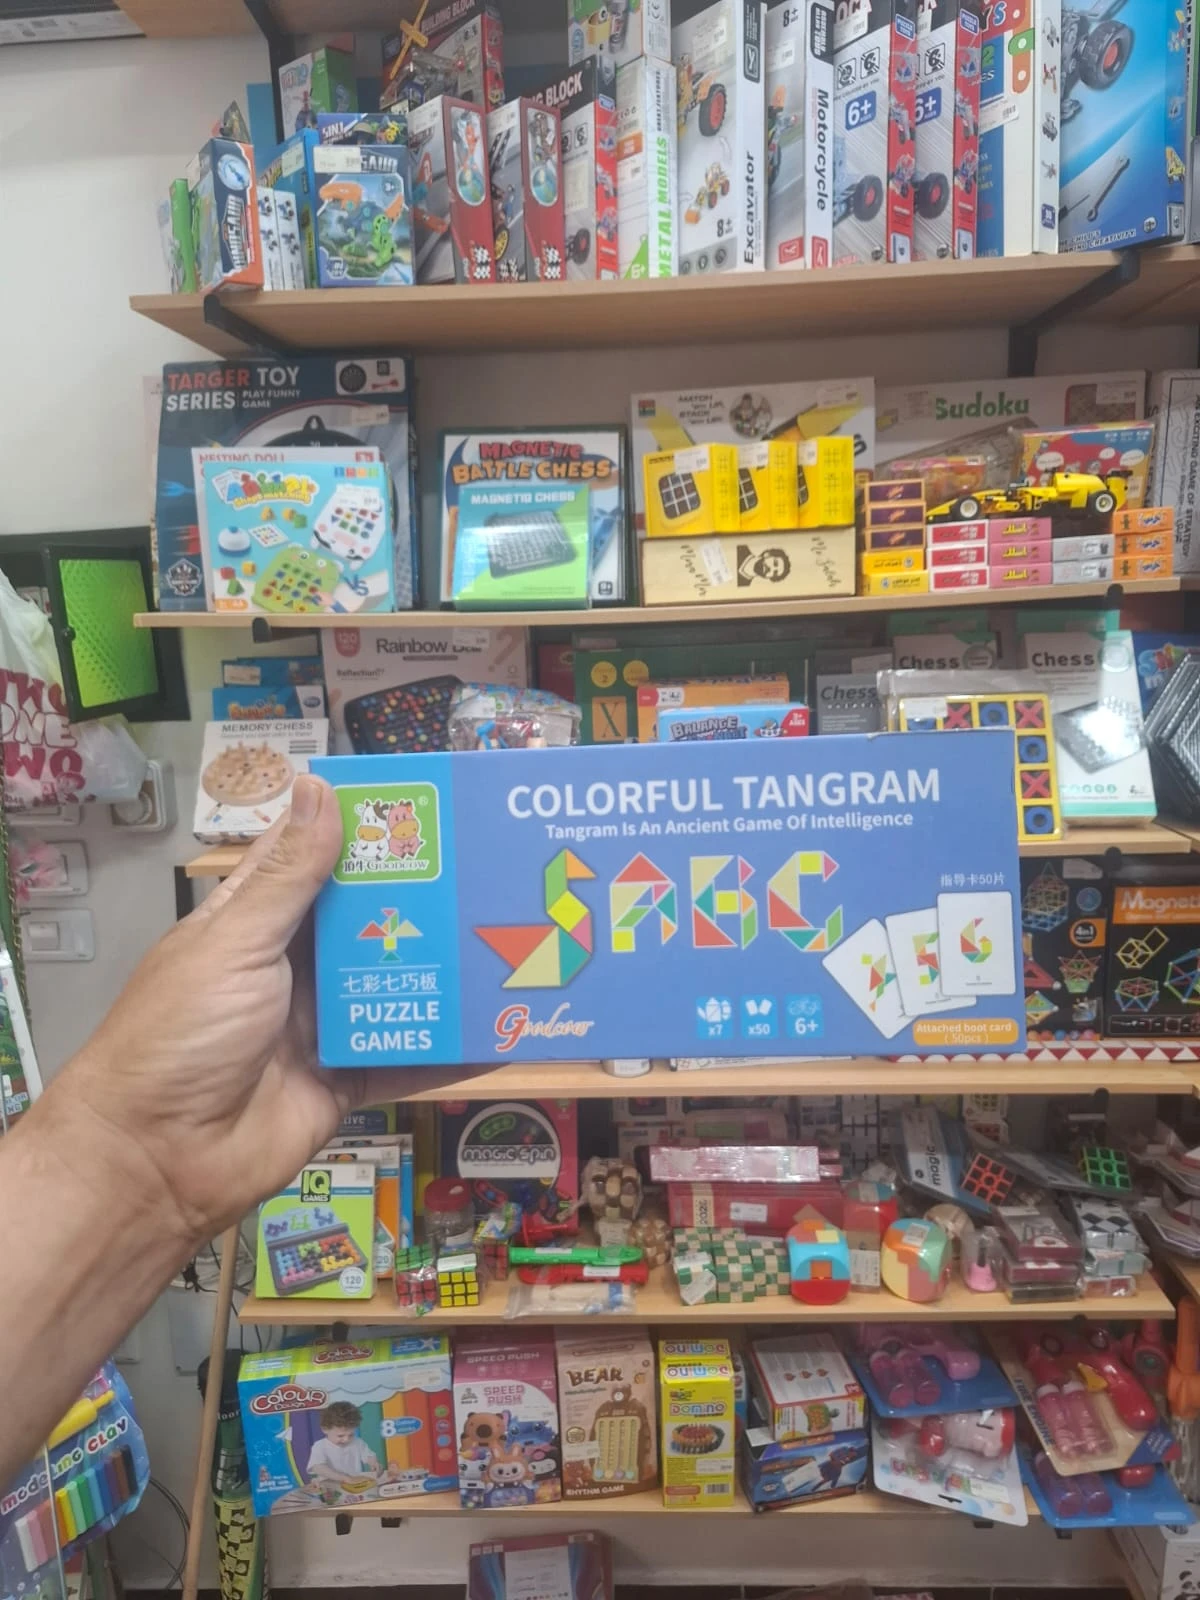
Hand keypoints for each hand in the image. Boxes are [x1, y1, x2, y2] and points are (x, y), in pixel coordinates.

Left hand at [54, 775, 456, 1245]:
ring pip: (396, 984)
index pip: (312, 860)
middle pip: (367, 921)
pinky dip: (450, 1047)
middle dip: (422, 898)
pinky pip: (408, 1057)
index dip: (360, 830)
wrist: (158, 1162)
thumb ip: (288, 877)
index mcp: (254, 923)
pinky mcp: (346, 1079)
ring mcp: (322, 1025)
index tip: (425, 802)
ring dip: (445, 967)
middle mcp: (292, 967)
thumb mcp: (234, 945)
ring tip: (514, 935)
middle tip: (494, 866)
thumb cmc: (181, 1037)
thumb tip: (319, 787)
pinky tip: (503, 1028)